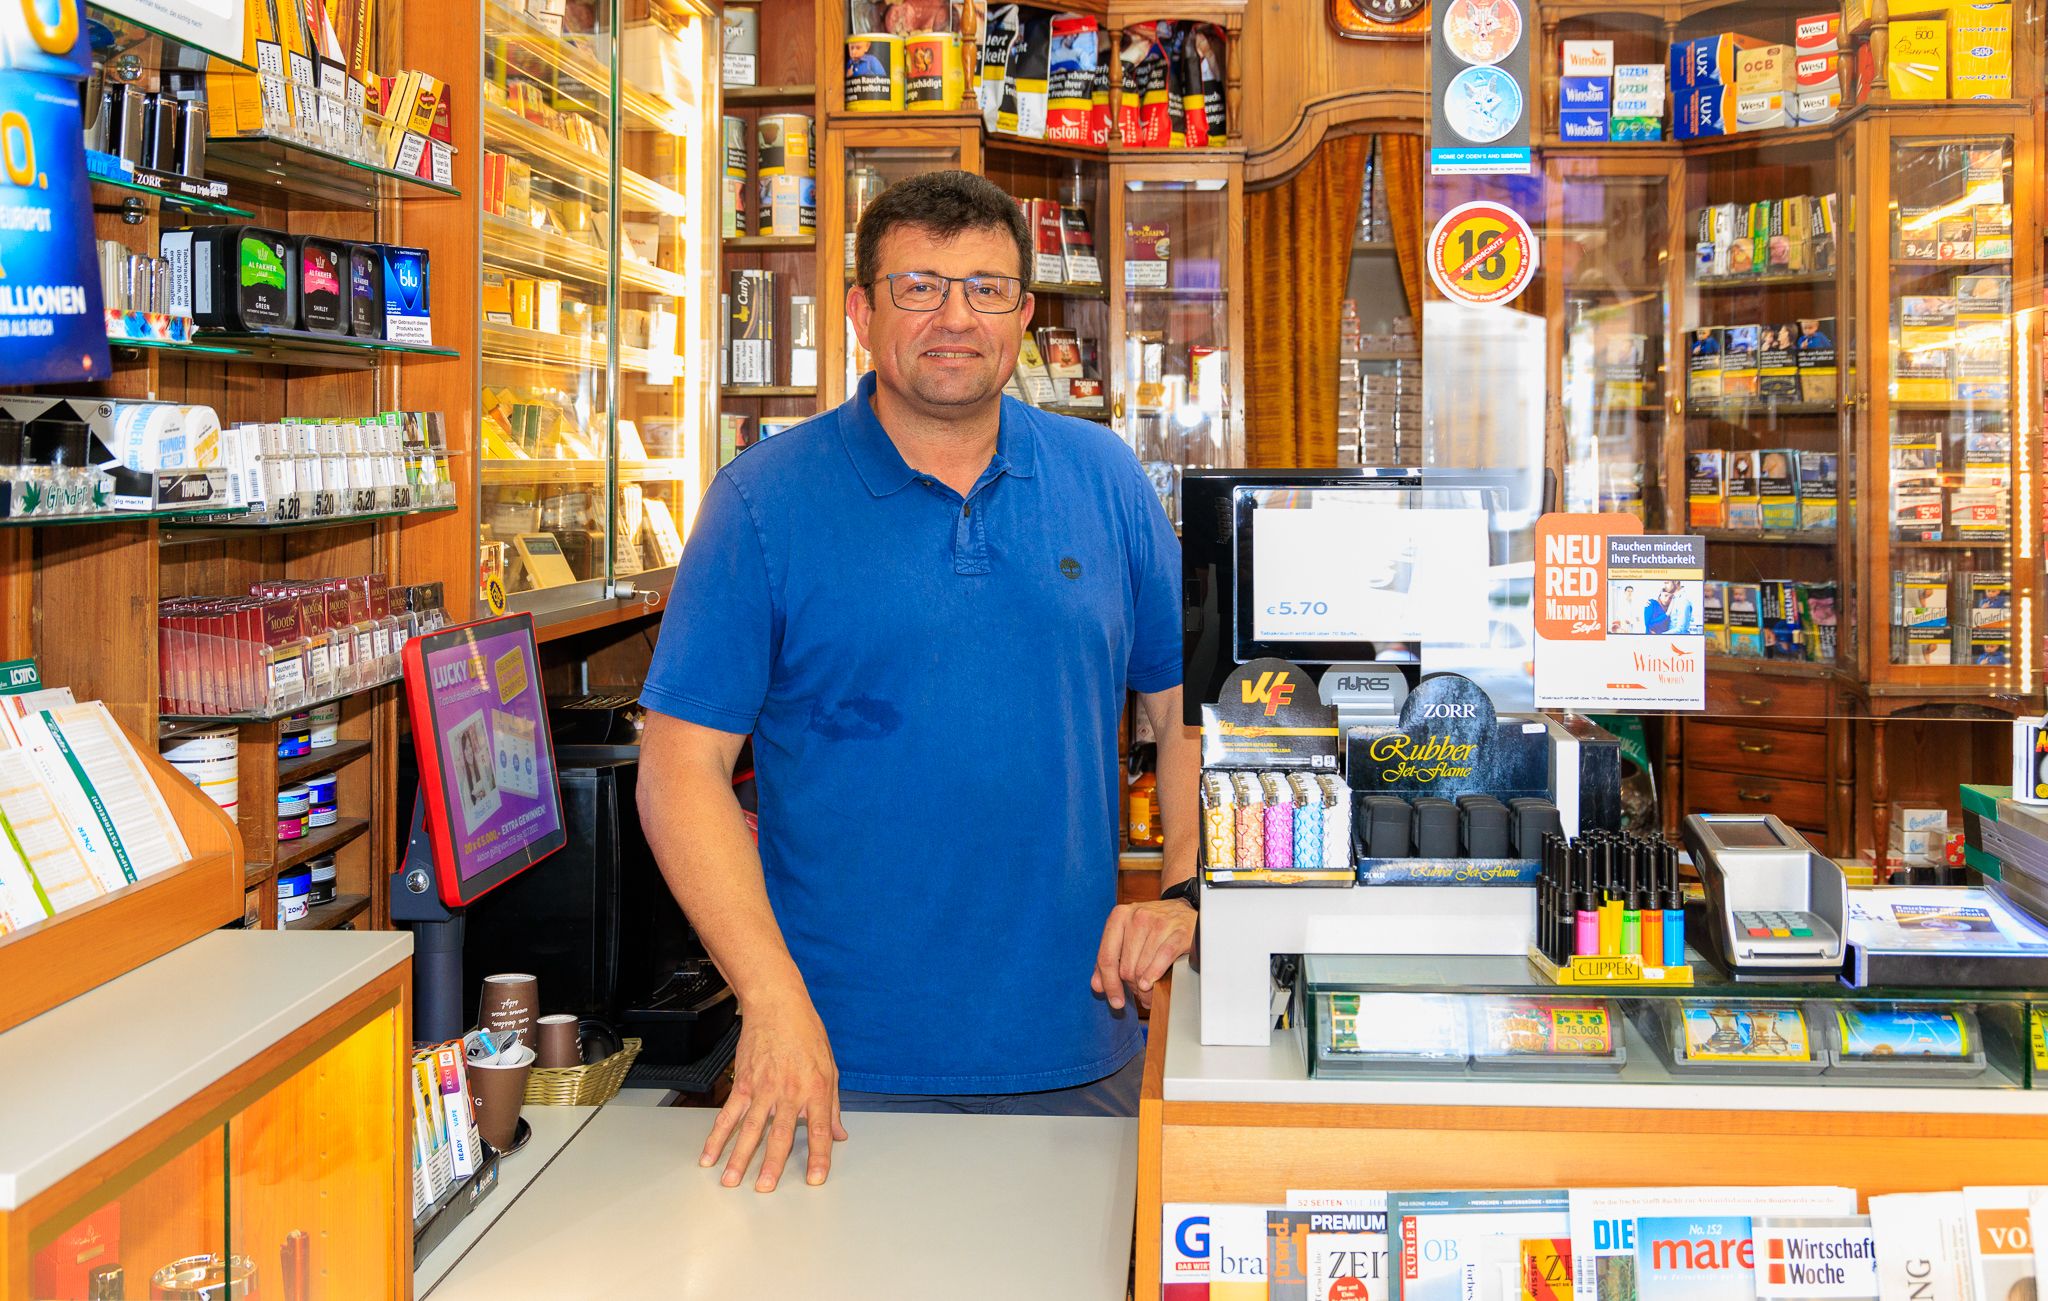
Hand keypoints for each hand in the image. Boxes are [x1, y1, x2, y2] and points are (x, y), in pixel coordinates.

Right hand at [700, 994, 848, 1191]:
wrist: (778, 1006)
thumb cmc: (807, 1034)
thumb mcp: (830, 1068)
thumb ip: (832, 1106)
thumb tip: (839, 1134)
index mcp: (816, 1089)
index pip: (819, 1130)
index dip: (819, 1157)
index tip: (816, 1180)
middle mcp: (789, 1092)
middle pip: (780, 1135)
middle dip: (772, 1165)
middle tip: (764, 1189)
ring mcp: (763, 1088)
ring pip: (750, 1129)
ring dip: (739, 1157)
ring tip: (731, 1181)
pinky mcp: (743, 1084)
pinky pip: (728, 1115)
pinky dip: (717, 1137)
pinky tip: (709, 1156)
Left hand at [1092, 897, 1195, 1011]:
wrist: (1182, 909)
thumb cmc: (1151, 926)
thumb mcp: (1126, 935)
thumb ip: (1109, 959)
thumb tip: (1097, 985)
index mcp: (1119, 916)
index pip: (1107, 957)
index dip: (1110, 984)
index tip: (1115, 1002)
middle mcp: (1137, 916)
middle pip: (1126, 967)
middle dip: (1132, 986)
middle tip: (1138, 992)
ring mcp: (1158, 923)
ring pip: (1143, 968)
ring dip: (1145, 987)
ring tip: (1149, 990)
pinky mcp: (1178, 931)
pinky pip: (1162, 960)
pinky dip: (1155, 975)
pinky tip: (1153, 983)